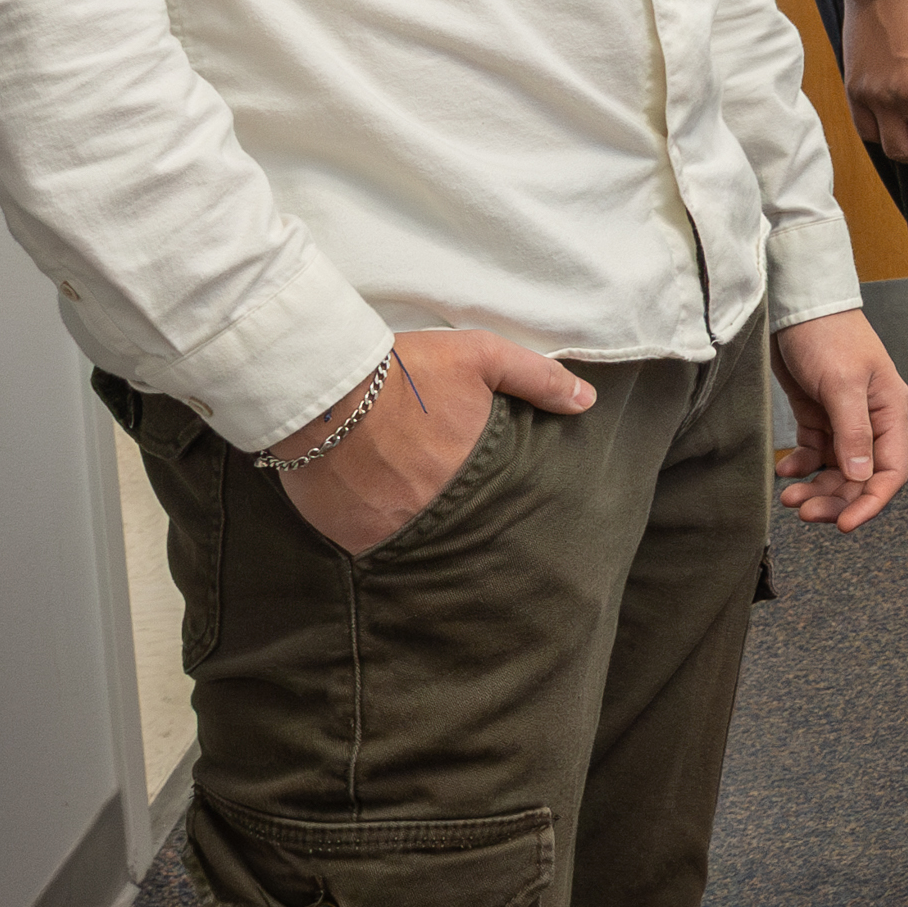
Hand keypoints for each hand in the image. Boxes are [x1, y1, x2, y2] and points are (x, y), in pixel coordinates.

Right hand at [273, 330, 596, 556]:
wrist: (320, 386)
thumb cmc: (403, 370)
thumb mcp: (479, 357)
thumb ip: (537, 379)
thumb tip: (587, 402)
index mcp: (477, 470)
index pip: (507, 500)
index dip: (504, 497)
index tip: (501, 492)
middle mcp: (440, 508)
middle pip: (467, 527)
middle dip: (468, 520)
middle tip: (456, 506)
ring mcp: (395, 530)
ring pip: (423, 542)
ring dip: (425, 530)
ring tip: (419, 516)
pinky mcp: (353, 539)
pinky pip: (375, 549)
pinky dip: (382, 537)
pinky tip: (380, 519)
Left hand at [772, 308, 907, 533]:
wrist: (796, 306)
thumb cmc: (828, 333)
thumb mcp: (842, 383)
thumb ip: (853, 432)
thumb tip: (861, 477)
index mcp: (890, 411)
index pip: (890, 471)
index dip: (871, 502)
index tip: (846, 524)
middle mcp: (871, 420)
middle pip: (860, 477)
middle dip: (835, 499)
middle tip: (804, 512)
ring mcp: (844, 420)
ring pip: (835, 471)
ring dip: (815, 488)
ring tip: (789, 497)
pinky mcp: (818, 415)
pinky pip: (814, 454)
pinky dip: (800, 466)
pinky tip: (786, 470)